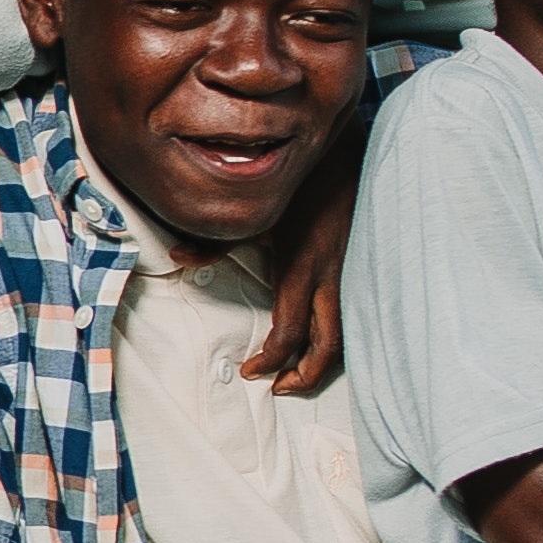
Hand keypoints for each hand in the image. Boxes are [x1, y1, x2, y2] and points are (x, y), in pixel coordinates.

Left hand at [235, 122, 364, 396]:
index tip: (251, 370)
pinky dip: (343, 337)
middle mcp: (332, 276)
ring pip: (348, 335)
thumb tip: (175, 259)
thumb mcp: (252, 213)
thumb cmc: (298, 185)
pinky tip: (325, 342)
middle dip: (305, 375)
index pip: (289, 332)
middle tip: (281, 387)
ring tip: (301, 373)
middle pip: (327, 346)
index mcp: (301, 266)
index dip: (270, 360)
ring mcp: (355, 274)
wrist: (349, 156)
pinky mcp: (367, 269)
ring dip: (326, 362)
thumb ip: (213, 242)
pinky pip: (358, 315)